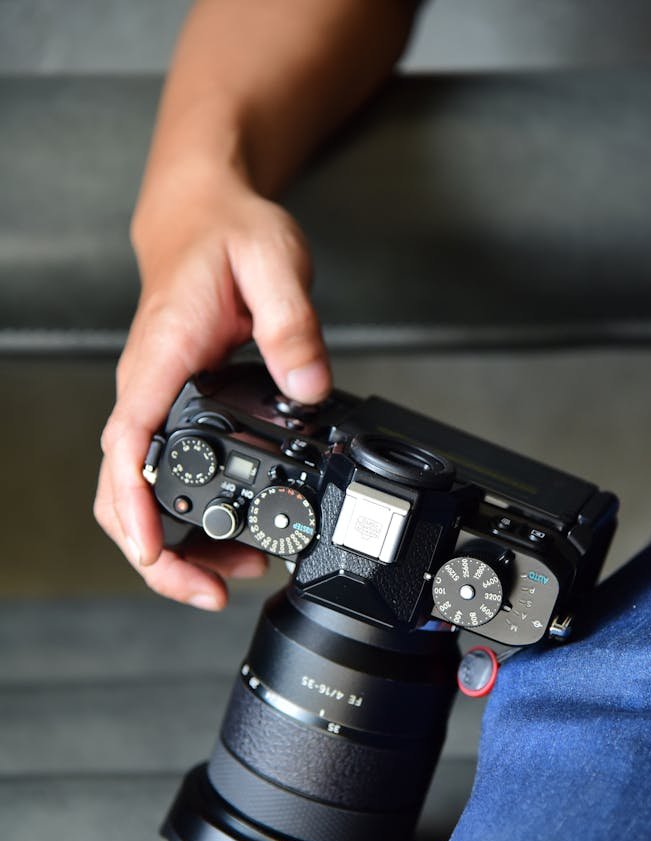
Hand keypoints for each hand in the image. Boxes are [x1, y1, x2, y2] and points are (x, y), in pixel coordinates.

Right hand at [95, 179, 331, 608]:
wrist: (201, 217)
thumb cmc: (228, 234)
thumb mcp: (274, 261)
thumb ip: (292, 323)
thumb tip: (308, 386)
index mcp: (160, 358)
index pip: (127, 443)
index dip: (135, 506)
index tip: (154, 552)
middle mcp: (146, 388)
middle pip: (121, 489)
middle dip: (156, 553)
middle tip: (209, 593)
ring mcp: (154, 403)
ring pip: (136, 491)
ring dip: (172, 544)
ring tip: (227, 577)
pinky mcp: (170, 410)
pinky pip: (161, 474)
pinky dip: (184, 516)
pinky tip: (225, 534)